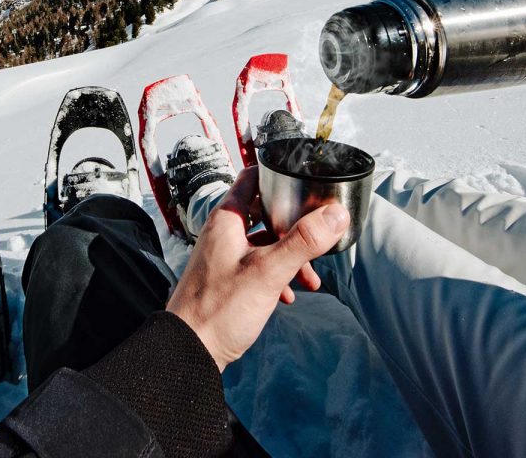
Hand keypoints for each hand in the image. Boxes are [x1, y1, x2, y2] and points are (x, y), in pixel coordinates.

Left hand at [166, 166, 349, 370]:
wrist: (189, 350)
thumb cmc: (219, 309)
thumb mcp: (268, 272)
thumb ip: (302, 242)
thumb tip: (336, 215)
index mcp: (227, 220)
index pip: (252, 178)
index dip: (278, 174)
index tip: (305, 181)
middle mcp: (223, 233)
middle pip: (264, 212)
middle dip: (293, 224)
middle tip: (316, 232)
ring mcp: (224, 256)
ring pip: (264, 244)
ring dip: (290, 256)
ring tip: (311, 278)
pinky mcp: (226, 279)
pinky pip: (258, 267)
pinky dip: (277, 275)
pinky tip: (288, 296)